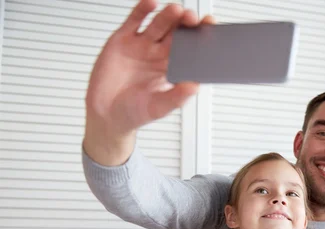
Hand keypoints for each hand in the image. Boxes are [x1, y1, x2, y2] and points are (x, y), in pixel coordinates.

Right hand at [83, 0, 213, 165]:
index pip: (191, 49)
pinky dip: (142, 10)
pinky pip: (135, 20)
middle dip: (186, 24)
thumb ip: (176, 97)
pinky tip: (151, 3)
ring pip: (160, 24)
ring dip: (169, 16)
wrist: (105, 114)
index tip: (210, 29)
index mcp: (172, 69)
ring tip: (176, 10)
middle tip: (193, 18)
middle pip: (177, 33)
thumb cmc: (134, 112)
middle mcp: (159, 54)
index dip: (200, 38)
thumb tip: (195, 87)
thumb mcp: (159, 108)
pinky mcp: (123, 39)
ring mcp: (142, 45)